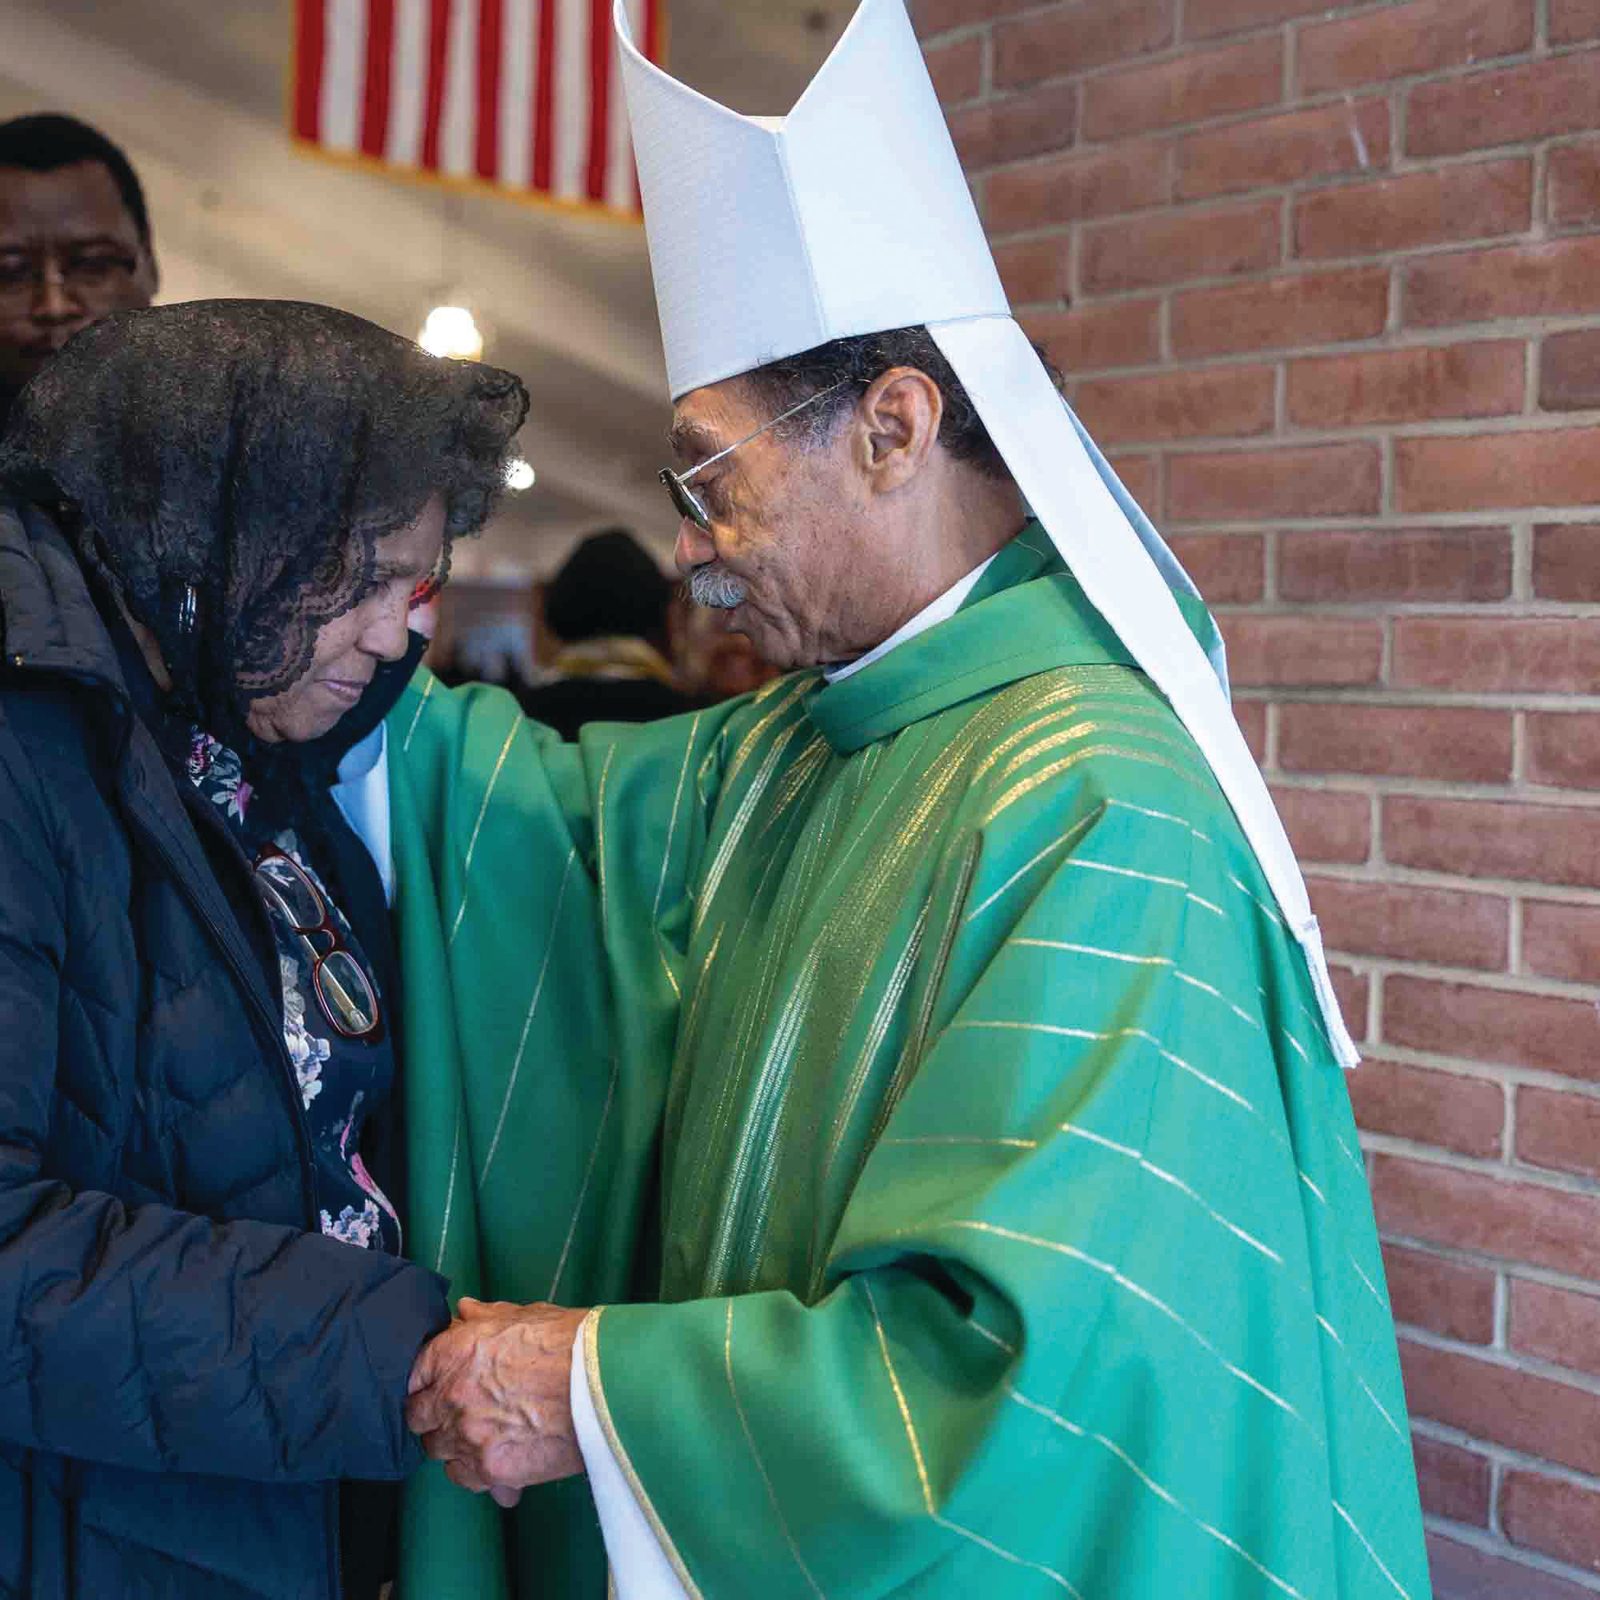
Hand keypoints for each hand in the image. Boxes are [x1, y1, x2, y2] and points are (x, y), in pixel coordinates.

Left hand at [405, 1299, 589, 1501]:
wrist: (606, 1383)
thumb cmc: (570, 1342)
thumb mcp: (527, 1316)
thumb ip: (487, 1317)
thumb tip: (465, 1310)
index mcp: (454, 1350)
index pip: (413, 1373)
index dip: (426, 1380)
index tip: (436, 1385)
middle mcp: (451, 1394)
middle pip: (418, 1417)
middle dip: (434, 1414)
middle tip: (460, 1411)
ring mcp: (467, 1435)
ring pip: (437, 1450)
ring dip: (454, 1443)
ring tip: (482, 1436)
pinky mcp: (489, 1470)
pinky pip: (462, 1478)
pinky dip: (474, 1472)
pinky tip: (495, 1459)